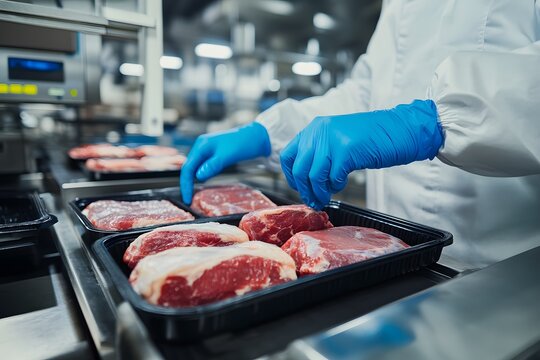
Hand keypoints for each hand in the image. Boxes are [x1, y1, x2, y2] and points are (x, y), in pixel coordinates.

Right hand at [180, 122, 270, 203]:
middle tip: (189, 200)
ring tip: (193, 195)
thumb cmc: (243, 144)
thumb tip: (198, 176)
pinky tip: (202, 183)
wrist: (257, 136)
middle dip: (187, 184)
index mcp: (202, 145)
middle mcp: (202, 146)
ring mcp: (207, 150)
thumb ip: (212, 166)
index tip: (187, 199)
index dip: (186, 184)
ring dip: (193, 180)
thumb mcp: (227, 156)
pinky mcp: (214, 154)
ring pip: (195, 167)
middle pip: (189, 167)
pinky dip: (201, 176)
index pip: (188, 168)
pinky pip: (203, 166)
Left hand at [280, 99, 442, 208]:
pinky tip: (342, 183)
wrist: (399, 130)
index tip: (300, 187)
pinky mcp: (346, 150)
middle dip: (305, 190)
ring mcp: (332, 140)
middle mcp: (319, 131)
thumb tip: (304, 179)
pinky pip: (332, 177)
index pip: (287, 155)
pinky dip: (336, 186)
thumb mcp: (337, 140)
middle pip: (299, 169)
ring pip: (313, 176)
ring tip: (326, 198)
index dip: (291, 176)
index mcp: (315, 128)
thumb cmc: (371, 138)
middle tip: (314, 200)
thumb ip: (319, 153)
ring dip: (319, 192)